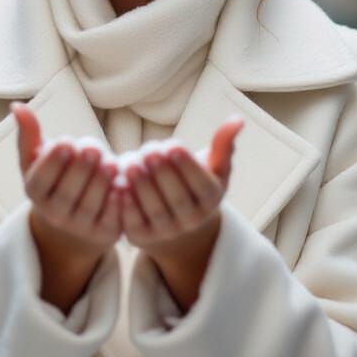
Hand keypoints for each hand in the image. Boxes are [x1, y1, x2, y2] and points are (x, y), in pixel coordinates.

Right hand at [12, 102, 121, 259]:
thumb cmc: (55, 179)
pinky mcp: (105, 233)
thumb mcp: (38, 158)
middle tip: (93, 148)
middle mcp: (55, 214)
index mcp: (36, 193)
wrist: (74, 219)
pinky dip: (118, 203)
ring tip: (112, 162)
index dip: (52, 163)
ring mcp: (80, 226)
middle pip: (67, 194)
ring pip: (91, 206)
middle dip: (81, 170)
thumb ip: (29, 134)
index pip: (40, 181)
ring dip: (102, 183)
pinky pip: (112, 219)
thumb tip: (17, 106)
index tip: (66, 141)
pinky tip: (123, 184)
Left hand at [118, 115, 244, 259]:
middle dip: (162, 173)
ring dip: (142, 187)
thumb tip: (238, 119)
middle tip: (149, 150)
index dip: (187, 166)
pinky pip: (134, 224)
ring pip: (155, 211)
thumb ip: (223, 144)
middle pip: (177, 198)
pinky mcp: (141, 238)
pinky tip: (119, 185)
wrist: (178, 227)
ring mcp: (166, 232)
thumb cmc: (195, 186)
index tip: (172, 145)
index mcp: (210, 201)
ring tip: (131, 163)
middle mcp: (191, 221)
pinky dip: (126, 207)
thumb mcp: (214, 168)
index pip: (201, 185)